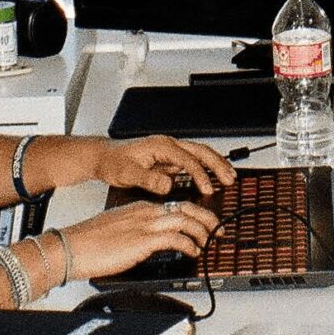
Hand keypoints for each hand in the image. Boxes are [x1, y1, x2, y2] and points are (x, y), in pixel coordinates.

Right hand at [60, 198, 219, 279]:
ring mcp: (144, 225)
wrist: (70, 247)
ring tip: (210, 241)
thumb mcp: (118, 230)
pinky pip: (175, 238)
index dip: (194, 213)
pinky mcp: (142, 240)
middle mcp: (145, 212)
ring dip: (202, 231)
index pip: (175, 204)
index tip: (204, 223)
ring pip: (185, 219)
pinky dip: (189, 244)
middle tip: (217, 229)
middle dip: (207, 218)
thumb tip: (150, 244)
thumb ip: (136, 232)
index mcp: (139, 208)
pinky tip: (193, 252)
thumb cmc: (88, 242)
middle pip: (186, 207)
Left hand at [92, 134, 235, 196]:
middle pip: (200, 151)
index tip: (208, 189)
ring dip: (215, 164)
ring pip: (199, 155)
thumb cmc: (113, 162)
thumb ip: (148, 179)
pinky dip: (205, 168)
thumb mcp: (127, 173)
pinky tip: (211, 177)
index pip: (187, 160)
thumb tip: (168, 185)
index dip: (200, 175)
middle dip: (217, 164)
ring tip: (228, 176)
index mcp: (161, 146)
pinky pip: (192, 162)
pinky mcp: (168, 159)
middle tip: (230, 179)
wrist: (103, 157)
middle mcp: (168, 146)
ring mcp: (169, 152)